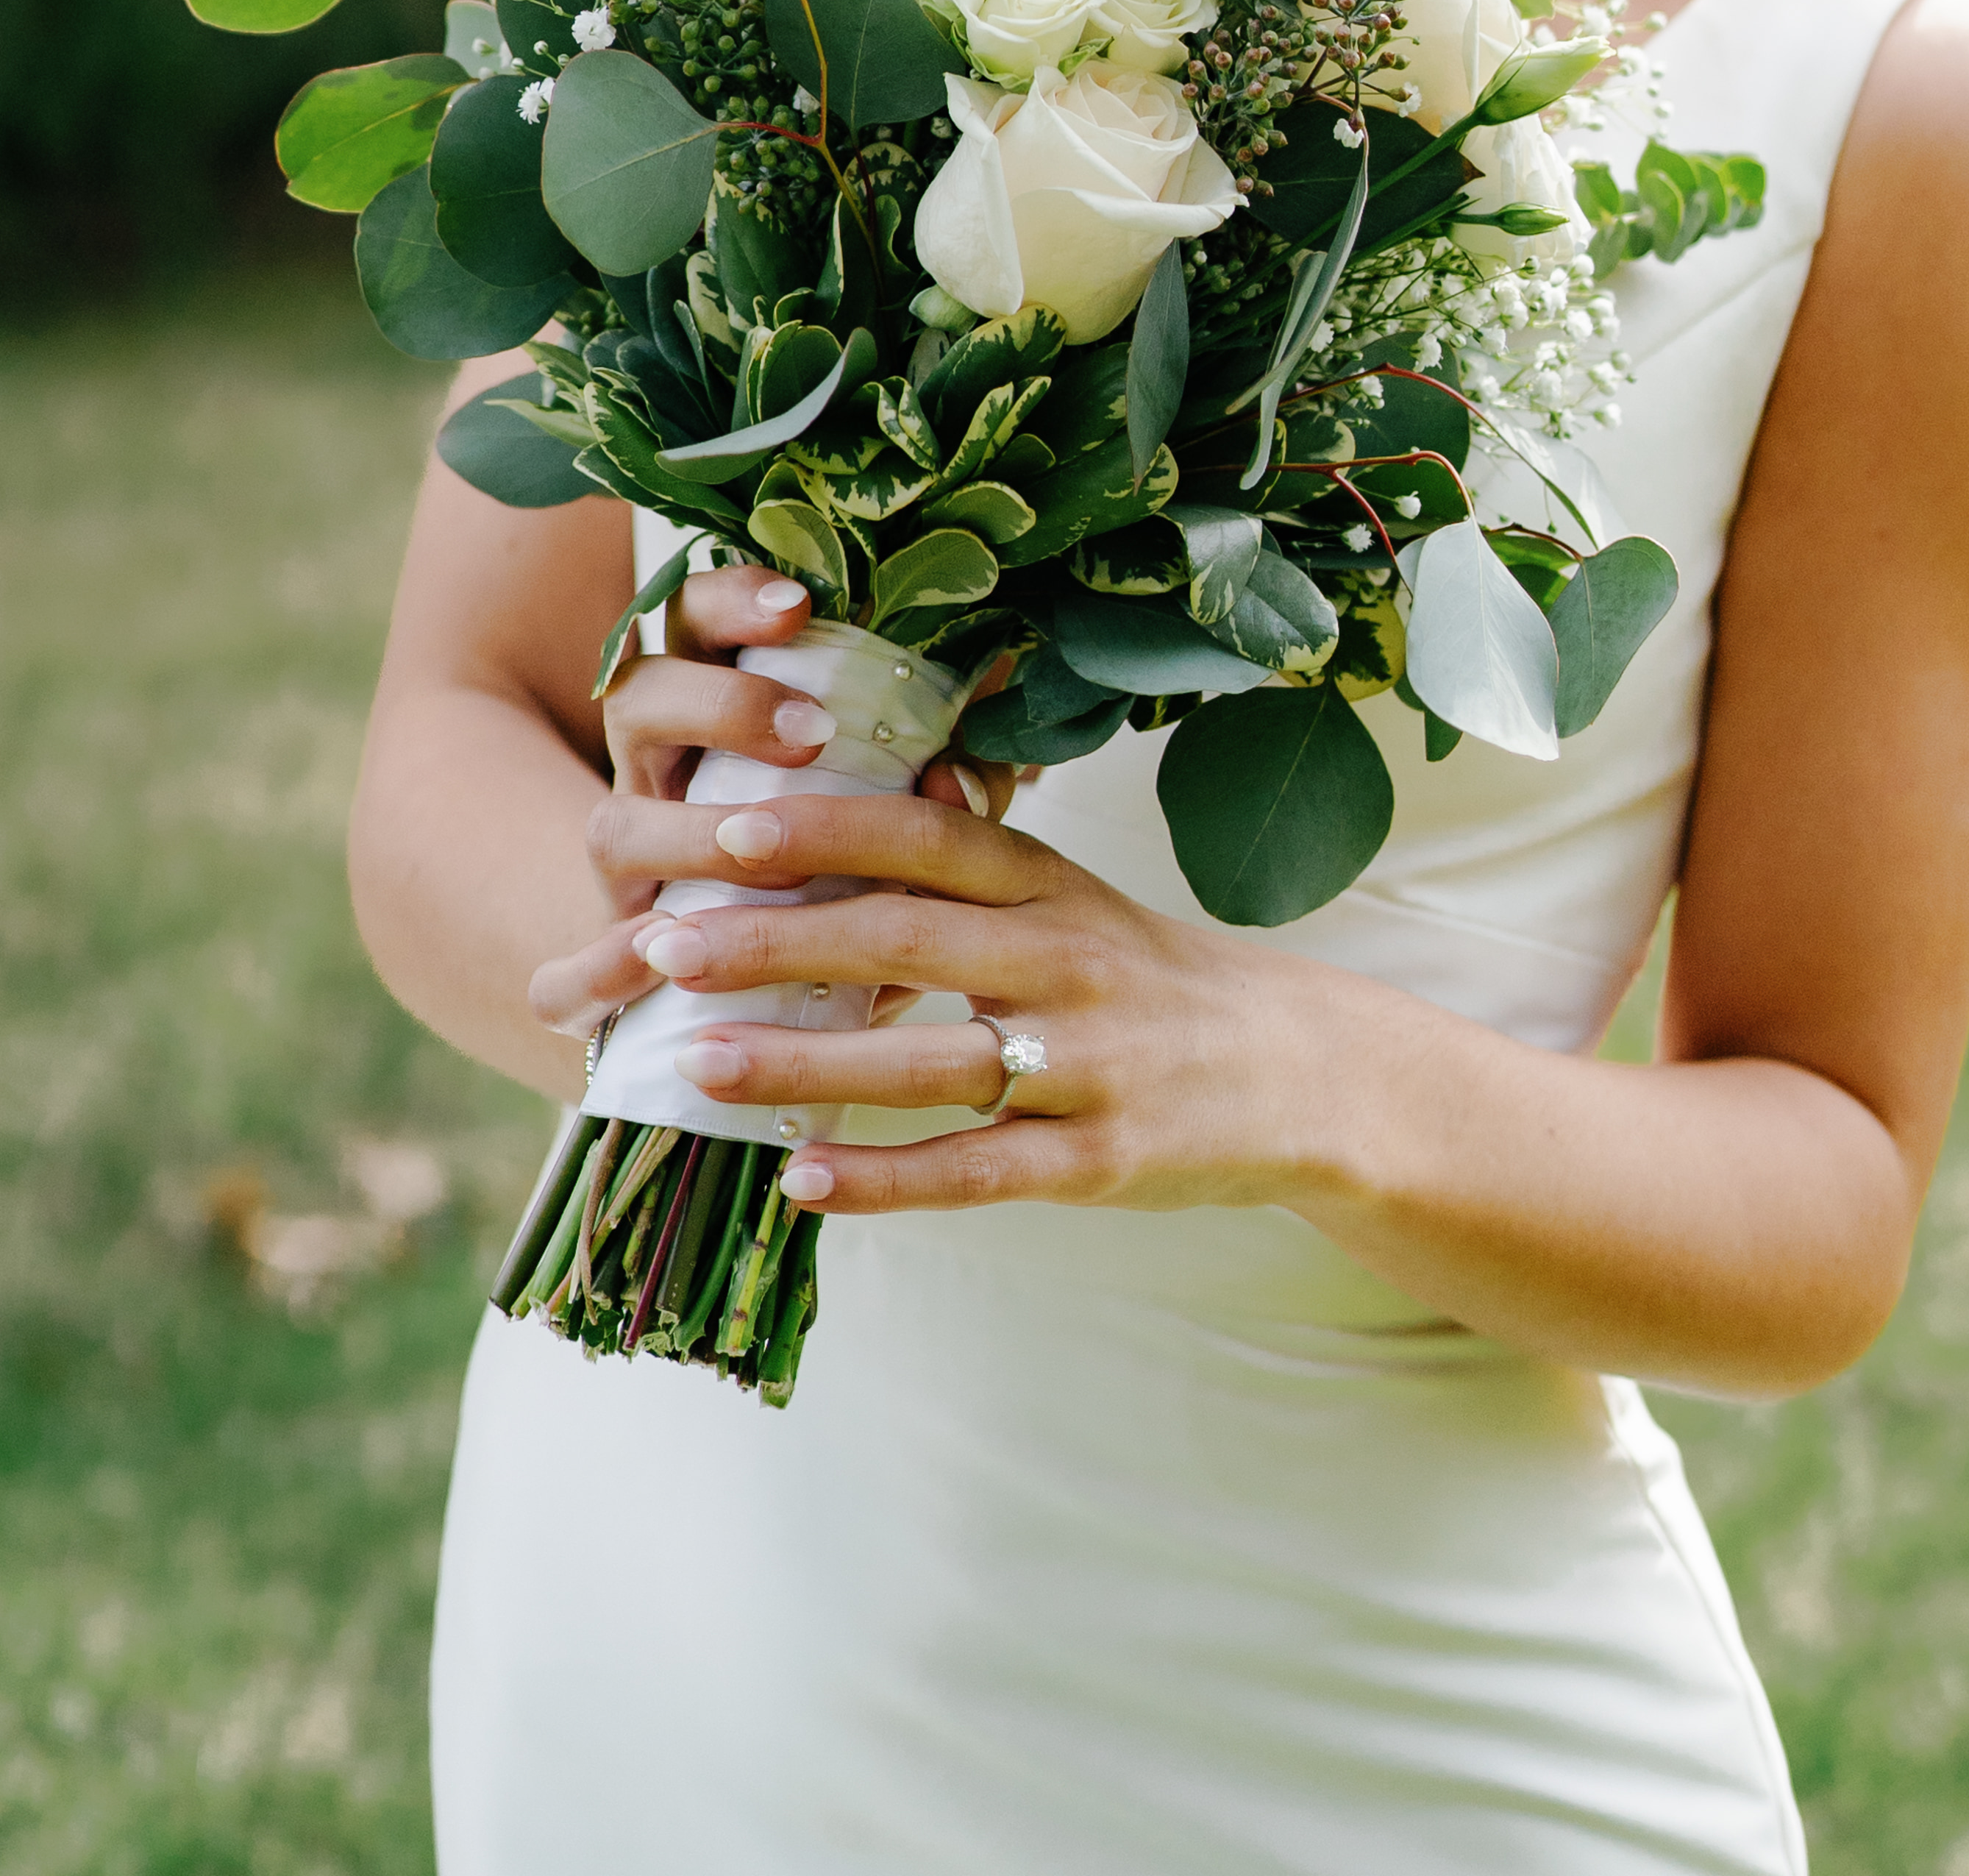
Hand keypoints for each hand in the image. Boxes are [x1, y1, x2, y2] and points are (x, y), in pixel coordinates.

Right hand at [522, 562, 1016, 1052]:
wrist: (770, 987)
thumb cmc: (852, 870)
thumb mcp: (906, 815)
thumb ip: (944, 782)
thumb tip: (963, 772)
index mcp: (718, 711)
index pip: (700, 618)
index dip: (736, 601)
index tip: (802, 608)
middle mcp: (659, 773)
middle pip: (641, 698)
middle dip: (718, 704)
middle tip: (810, 730)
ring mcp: (630, 867)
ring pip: (611, 825)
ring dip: (682, 835)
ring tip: (756, 852)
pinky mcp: (611, 963)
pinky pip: (567, 974)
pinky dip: (597, 970)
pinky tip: (645, 965)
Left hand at [569, 780, 1365, 1221]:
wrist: (1304, 1072)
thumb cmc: (1154, 979)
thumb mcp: (1077, 898)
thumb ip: (981, 857)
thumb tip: (890, 787)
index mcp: (1049, 887)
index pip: (925, 841)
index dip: (825, 829)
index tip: (722, 827)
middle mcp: (1065, 959)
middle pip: (906, 939)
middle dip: (777, 940)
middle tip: (664, 946)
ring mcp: (1086, 1062)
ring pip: (930, 1060)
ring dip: (807, 1064)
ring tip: (697, 1067)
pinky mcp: (1101, 1159)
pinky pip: (980, 1168)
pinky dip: (889, 1178)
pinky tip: (801, 1182)